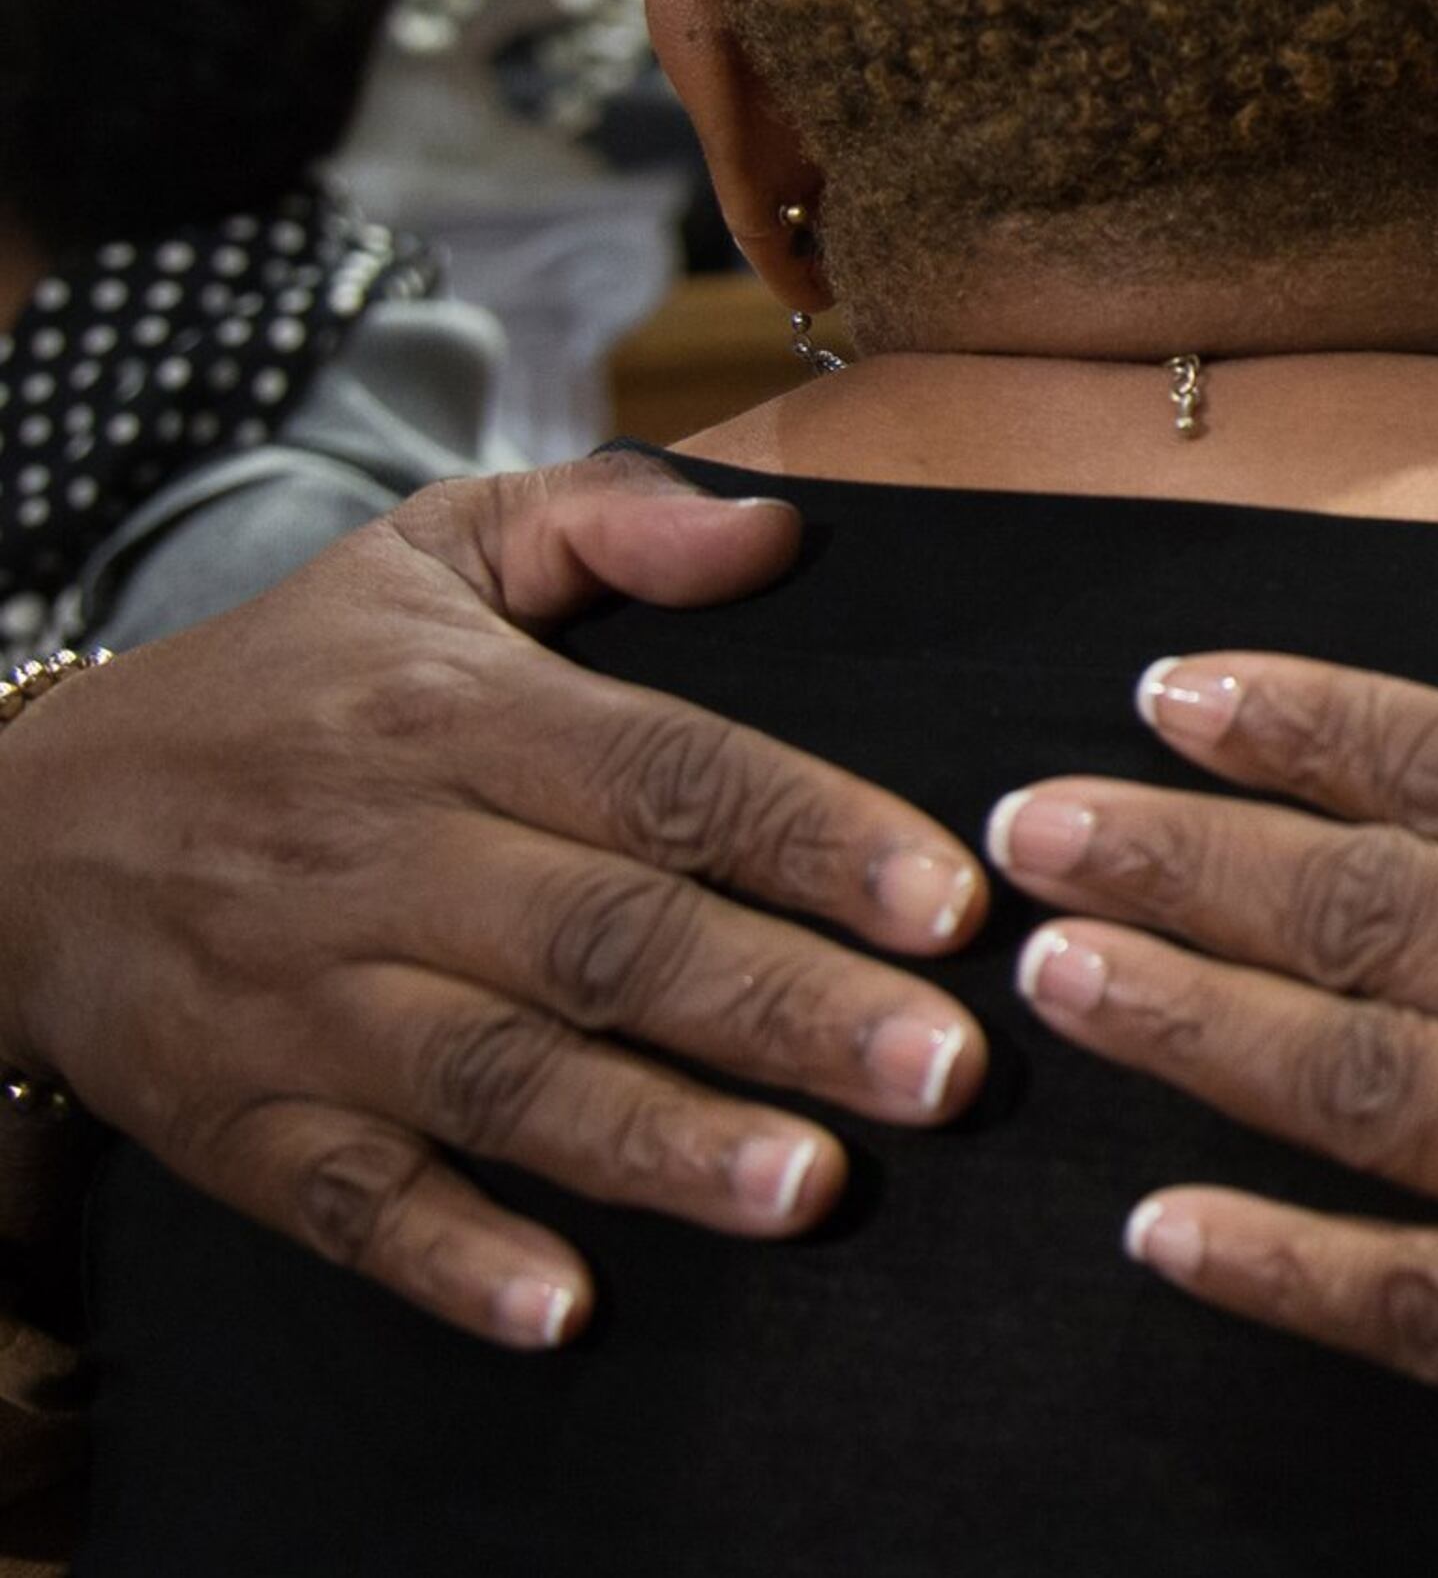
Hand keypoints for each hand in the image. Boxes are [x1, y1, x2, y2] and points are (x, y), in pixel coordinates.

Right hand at [0, 453, 992, 1348]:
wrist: (13, 826)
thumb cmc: (286, 685)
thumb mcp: (426, 554)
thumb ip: (609, 522)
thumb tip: (782, 530)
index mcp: (458, 716)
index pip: (668, 771)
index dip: (814, 836)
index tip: (951, 901)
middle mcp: (388, 860)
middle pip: (613, 941)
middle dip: (785, 1009)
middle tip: (943, 1071)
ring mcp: (307, 1003)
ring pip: (502, 1081)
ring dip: (660, 1144)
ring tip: (811, 1188)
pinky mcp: (237, 1123)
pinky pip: (349, 1203)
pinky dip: (452, 1261)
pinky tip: (566, 1307)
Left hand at [988, 565, 1437, 1577]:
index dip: (1314, 718)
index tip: (1179, 690)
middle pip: (1379, 905)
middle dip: (1182, 854)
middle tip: (1028, 824)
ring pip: (1365, 1080)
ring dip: (1191, 1020)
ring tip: (1048, 971)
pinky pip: (1428, 1309)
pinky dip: (1286, 1269)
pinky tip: (1166, 1229)